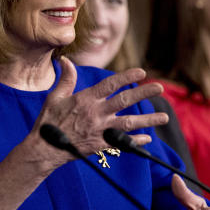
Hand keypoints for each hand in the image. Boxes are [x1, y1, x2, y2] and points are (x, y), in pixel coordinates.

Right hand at [29, 56, 167, 169]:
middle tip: (160, 87)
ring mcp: (100, 130)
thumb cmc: (48, 121)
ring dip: (148, 120)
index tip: (141, 72)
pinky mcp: (100, 145)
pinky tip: (147, 139)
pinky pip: (122, 143)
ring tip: (164, 117)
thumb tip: (66, 60)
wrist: (45, 149)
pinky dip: (135, 141)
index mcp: (85, 99)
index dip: (126, 77)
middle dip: (143, 93)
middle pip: (124, 101)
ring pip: (128, 123)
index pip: (110, 84)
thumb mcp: (54, 97)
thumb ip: (66, 79)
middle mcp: (96, 113)